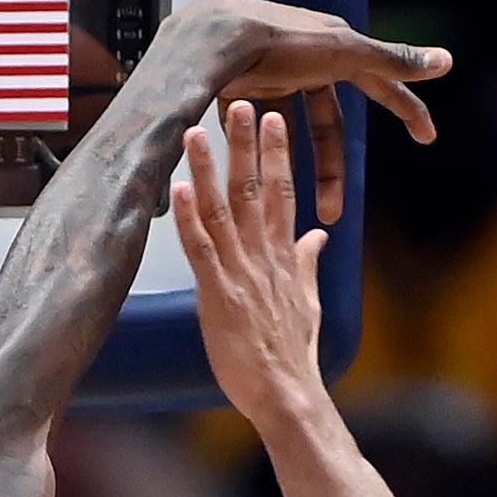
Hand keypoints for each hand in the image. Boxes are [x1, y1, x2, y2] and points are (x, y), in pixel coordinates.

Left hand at [168, 0, 450, 220]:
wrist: (213, 40)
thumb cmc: (280, 43)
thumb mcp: (343, 53)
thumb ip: (392, 61)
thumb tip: (449, 61)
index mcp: (336, 49)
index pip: (381, 84)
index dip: (405, 110)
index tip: (428, 138)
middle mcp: (304, 60)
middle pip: (327, 124)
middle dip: (330, 171)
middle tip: (332, 214)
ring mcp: (267, 74)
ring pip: (286, 131)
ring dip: (289, 166)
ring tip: (281, 203)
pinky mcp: (232, 86)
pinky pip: (247, 126)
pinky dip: (250, 151)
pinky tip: (247, 179)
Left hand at [174, 101, 331, 428]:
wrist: (288, 395)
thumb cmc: (292, 356)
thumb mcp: (307, 304)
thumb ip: (309, 264)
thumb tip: (319, 236)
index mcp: (285, 258)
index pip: (284, 194)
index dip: (278, 154)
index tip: (274, 118)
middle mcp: (265, 258)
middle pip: (258, 190)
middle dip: (248, 145)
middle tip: (241, 101)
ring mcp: (242, 274)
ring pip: (224, 211)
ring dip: (209, 170)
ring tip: (198, 130)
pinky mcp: (219, 296)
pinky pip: (201, 249)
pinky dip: (189, 217)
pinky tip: (177, 188)